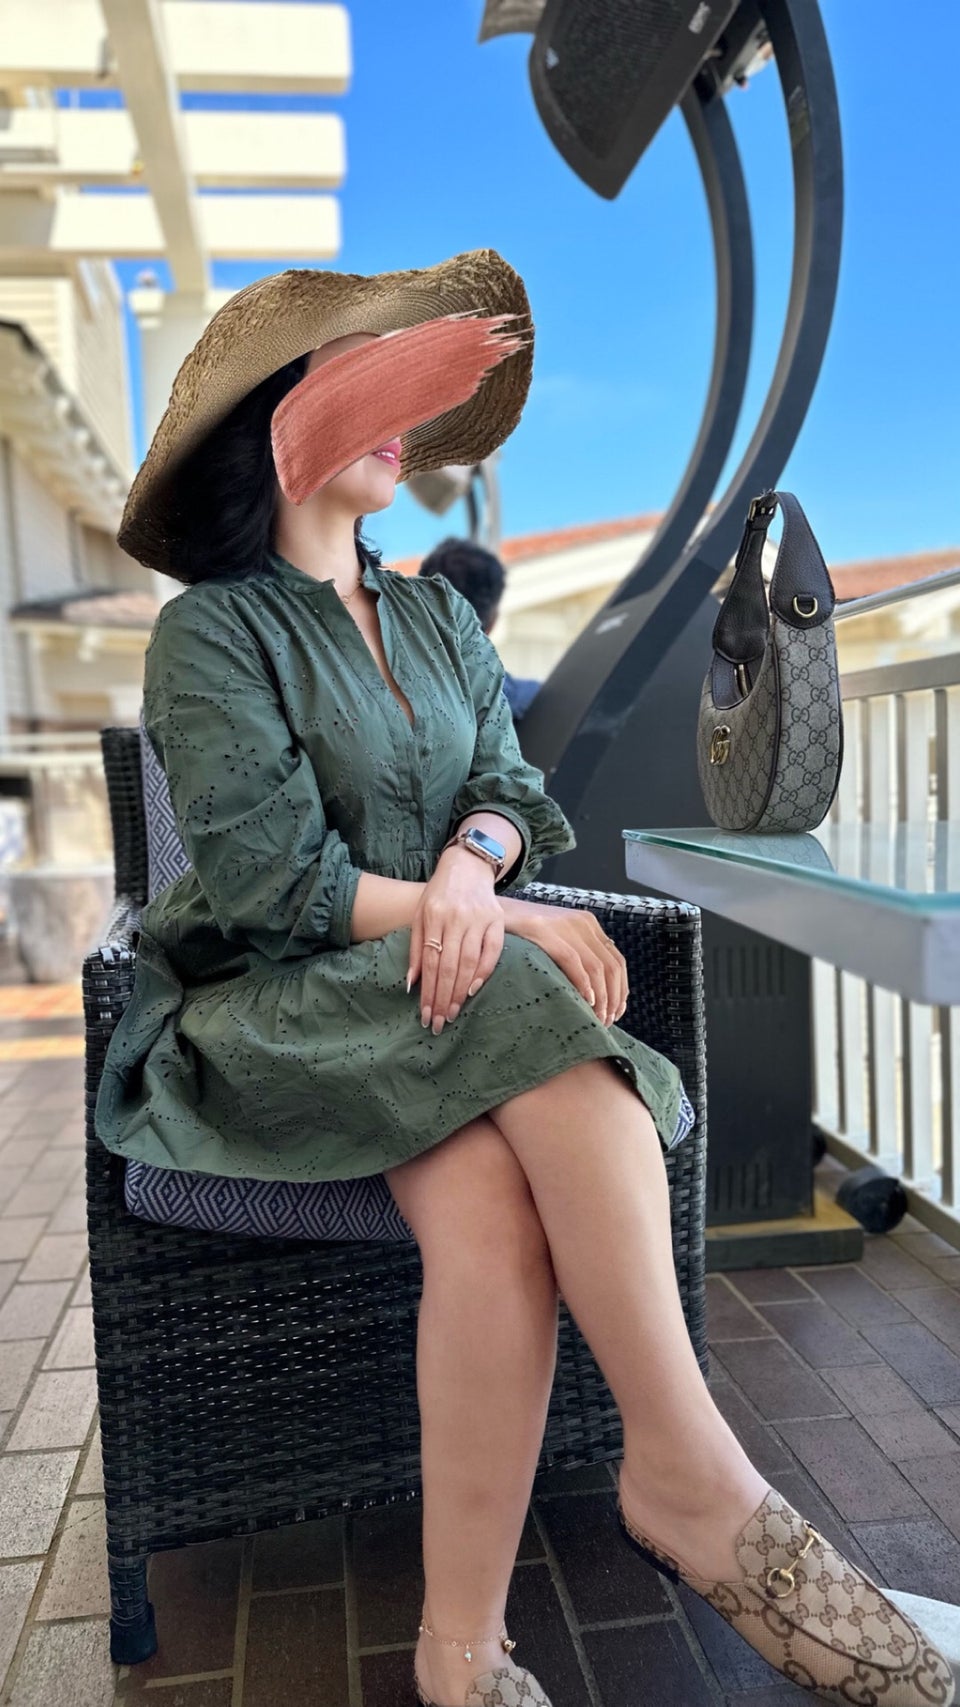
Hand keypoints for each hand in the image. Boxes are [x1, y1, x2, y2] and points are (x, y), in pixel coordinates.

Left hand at [409, 848, 504, 1033]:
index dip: (428, 991)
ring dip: (461, 991)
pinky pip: (492, 952)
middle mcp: (457, 918)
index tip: (425, 1015)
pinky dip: (483, 972)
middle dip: (443, 998)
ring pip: (469, 962)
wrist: (468, 866)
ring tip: (453, 1013)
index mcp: (434, 915)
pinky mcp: (497, 920)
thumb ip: (416, 948)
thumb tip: (411, 983)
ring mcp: (479, 919)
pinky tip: (474, 991)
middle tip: (439, 1023)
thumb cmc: (440, 894)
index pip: (430, 961)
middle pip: (449, 966)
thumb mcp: (420, 915)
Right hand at [503, 900, 628, 1025]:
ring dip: (601, 997)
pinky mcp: (543, 930)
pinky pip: (572, 961)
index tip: (615, 1014)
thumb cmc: (522, 935)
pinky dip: (583, 984)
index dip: (621, 991)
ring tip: (595, 1018)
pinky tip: (584, 1000)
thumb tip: (598, 990)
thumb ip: (577, 954)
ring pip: (597, 967)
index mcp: (588, 924)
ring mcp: (563, 925)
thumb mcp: (556, 939)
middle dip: (613, 999)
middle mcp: (582, 922)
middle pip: (611, 966)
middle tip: (605, 1022)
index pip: (616, 961)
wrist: (491, 911)